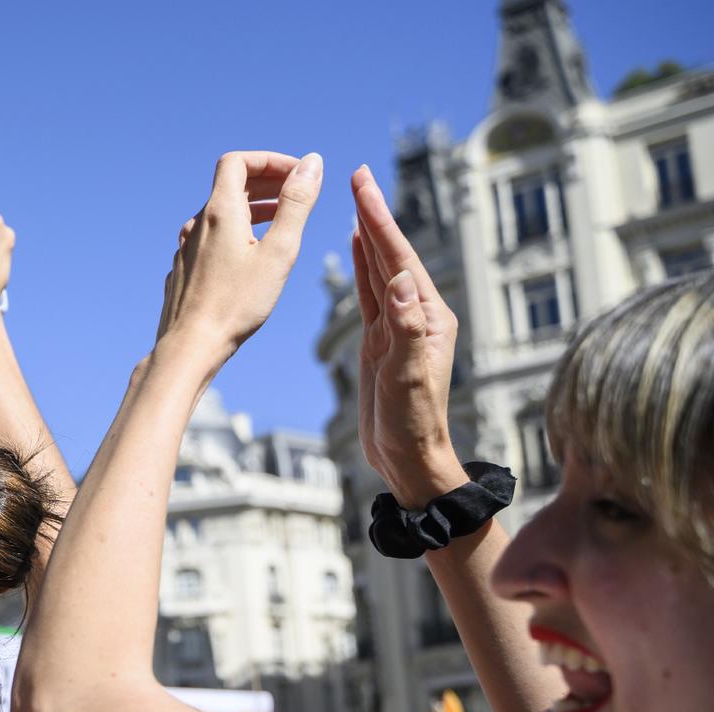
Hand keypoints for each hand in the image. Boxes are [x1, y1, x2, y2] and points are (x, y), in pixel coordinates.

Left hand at [154, 151, 322, 365]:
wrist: (190, 346)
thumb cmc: (237, 303)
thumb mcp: (279, 251)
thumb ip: (296, 203)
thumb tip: (312, 162)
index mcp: (220, 212)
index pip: (238, 162)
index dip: (269, 160)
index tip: (296, 173)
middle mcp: (197, 225)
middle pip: (230, 185)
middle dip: (266, 182)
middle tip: (297, 193)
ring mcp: (186, 247)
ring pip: (220, 214)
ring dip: (252, 209)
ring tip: (281, 222)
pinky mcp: (184, 269)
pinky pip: (210, 239)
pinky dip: (235, 232)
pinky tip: (251, 256)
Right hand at [350, 165, 468, 506]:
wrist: (409, 460)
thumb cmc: (412, 426)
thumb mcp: (407, 378)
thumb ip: (406, 328)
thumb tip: (401, 279)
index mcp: (429, 317)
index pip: (400, 259)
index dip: (380, 220)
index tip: (363, 185)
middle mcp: (419, 315)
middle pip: (392, 255)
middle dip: (374, 214)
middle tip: (358, 176)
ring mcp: (401, 327)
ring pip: (382, 270)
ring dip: (369, 235)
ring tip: (357, 201)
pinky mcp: (383, 341)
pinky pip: (372, 294)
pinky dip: (364, 267)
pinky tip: (357, 250)